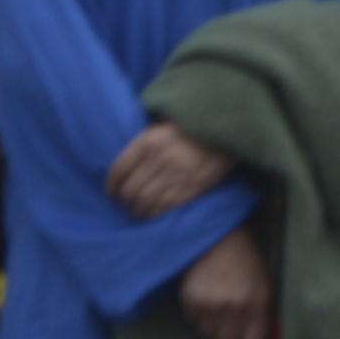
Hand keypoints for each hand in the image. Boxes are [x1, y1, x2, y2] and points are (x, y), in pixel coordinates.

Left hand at [108, 119, 236, 217]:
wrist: (228, 128)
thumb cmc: (192, 128)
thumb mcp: (164, 125)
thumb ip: (144, 143)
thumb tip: (124, 167)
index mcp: (149, 140)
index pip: (118, 170)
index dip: (111, 186)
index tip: (111, 193)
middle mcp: (160, 158)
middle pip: (130, 190)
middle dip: (124, 201)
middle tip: (126, 204)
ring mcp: (176, 174)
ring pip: (144, 203)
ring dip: (138, 211)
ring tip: (138, 211)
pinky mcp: (190, 187)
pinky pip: (163, 207)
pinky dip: (154, 214)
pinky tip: (154, 212)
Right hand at [179, 225, 275, 338]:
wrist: (219, 238)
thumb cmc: (244, 260)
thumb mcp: (262, 284)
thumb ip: (262, 313)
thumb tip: (261, 334)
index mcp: (258, 301)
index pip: (253, 337)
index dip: (247, 338)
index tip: (243, 335)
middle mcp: (235, 306)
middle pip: (228, 338)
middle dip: (228, 332)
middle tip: (227, 320)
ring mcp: (212, 304)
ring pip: (208, 330)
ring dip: (211, 321)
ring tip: (216, 299)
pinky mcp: (192, 300)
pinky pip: (193, 319)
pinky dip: (198, 311)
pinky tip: (205, 292)